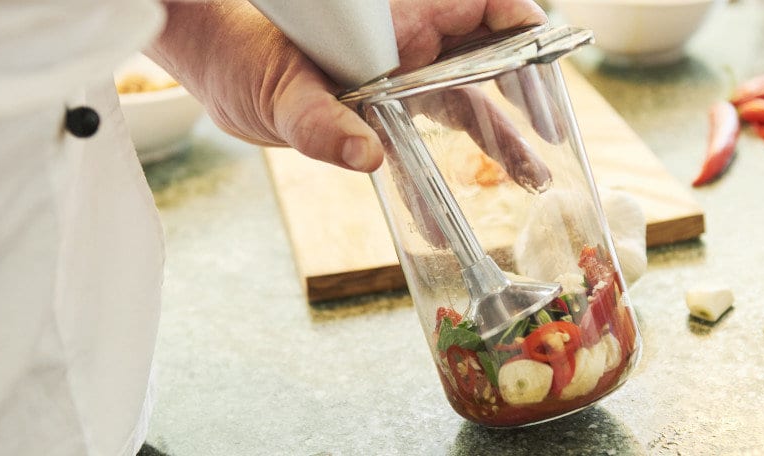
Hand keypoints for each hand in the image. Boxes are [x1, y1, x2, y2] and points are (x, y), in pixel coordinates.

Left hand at [146, 0, 545, 172]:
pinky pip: (420, 143)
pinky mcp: (379, 111)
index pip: (484, 5)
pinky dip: (433, 179)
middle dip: (524, 98)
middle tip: (553, 138)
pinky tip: (441, 219)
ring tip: (530, 181)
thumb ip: (320, 121)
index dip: (523, 27)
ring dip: (498, 142)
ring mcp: (398, 76)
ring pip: (464, 103)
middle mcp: (410, 42)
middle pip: (488, 60)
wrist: (210, 67)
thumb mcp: (280, 86)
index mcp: (401, 15)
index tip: (547, 60)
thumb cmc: (242, 49)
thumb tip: (364, 155)